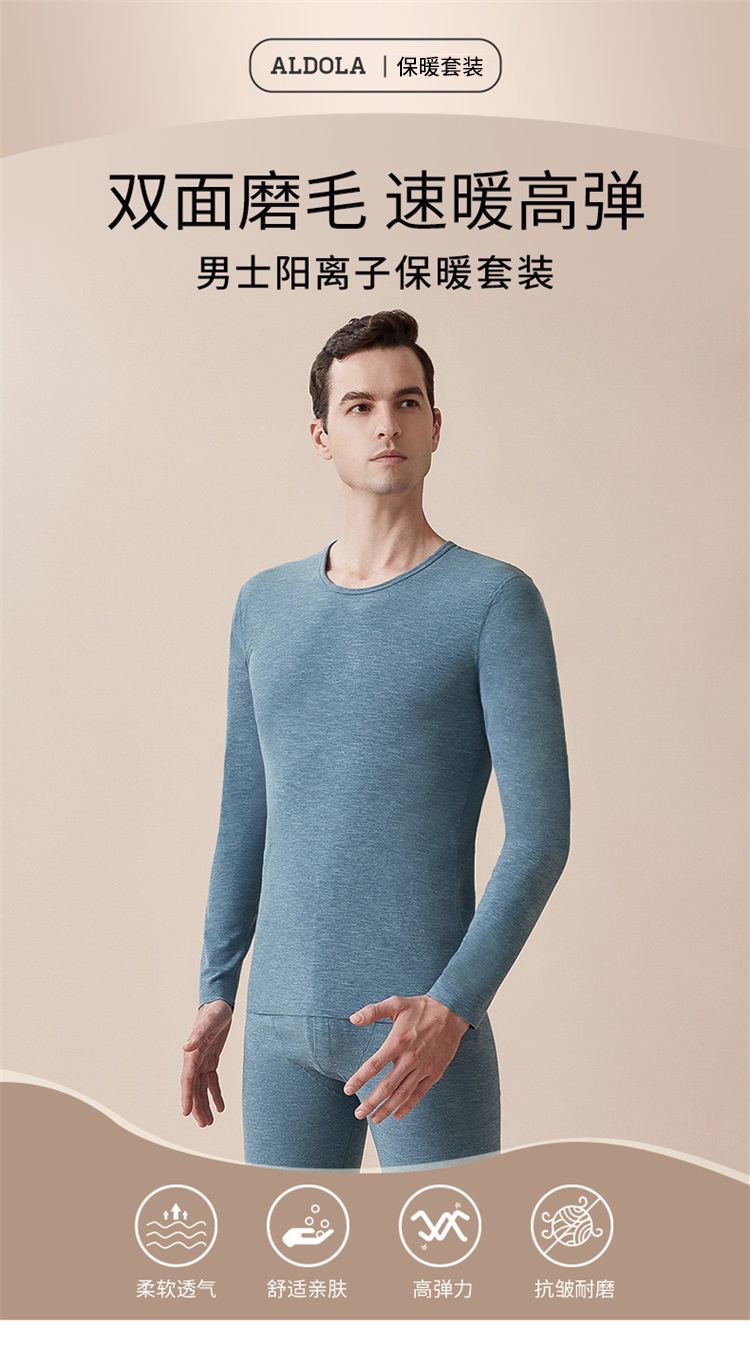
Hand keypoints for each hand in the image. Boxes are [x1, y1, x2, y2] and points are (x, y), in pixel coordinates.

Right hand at [181, 1000, 232, 1127]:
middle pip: (194, 1088)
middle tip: (203, 1125)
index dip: (187, 1096)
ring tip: (209, 1122)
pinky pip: (212, 1081)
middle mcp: (194, 1060)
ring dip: (204, 1105)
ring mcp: (202, 1061)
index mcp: (192, 1054)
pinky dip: (215, 1094)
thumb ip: (197, 1035)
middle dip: (197, 1107)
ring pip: (201, 1088)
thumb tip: (186, 1047)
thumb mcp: (209, 1022)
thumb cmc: (213, 1012)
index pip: (187, 1080)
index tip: (186, 1113)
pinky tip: (220, 1107)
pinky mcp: (211, 1059)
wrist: (219, 1005)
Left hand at [343, 994, 469, 1123]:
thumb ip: (373, 1011)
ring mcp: (423, 1067)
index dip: (359, 1079)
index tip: (348, 1090)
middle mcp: (410, 1058)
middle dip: (371, 1102)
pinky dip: (408, 1105)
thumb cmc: (421, 1007)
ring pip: (402, 1094)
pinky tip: (398, 1114)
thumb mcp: (396, 1003)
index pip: (374, 1065)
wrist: (452, 1012)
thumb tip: (353, 1018)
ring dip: (387, 1108)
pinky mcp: (435, 1073)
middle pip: (387, 1086)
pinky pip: (419, 1093)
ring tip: (374, 1119)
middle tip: (358, 1113)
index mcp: (398, 1042)